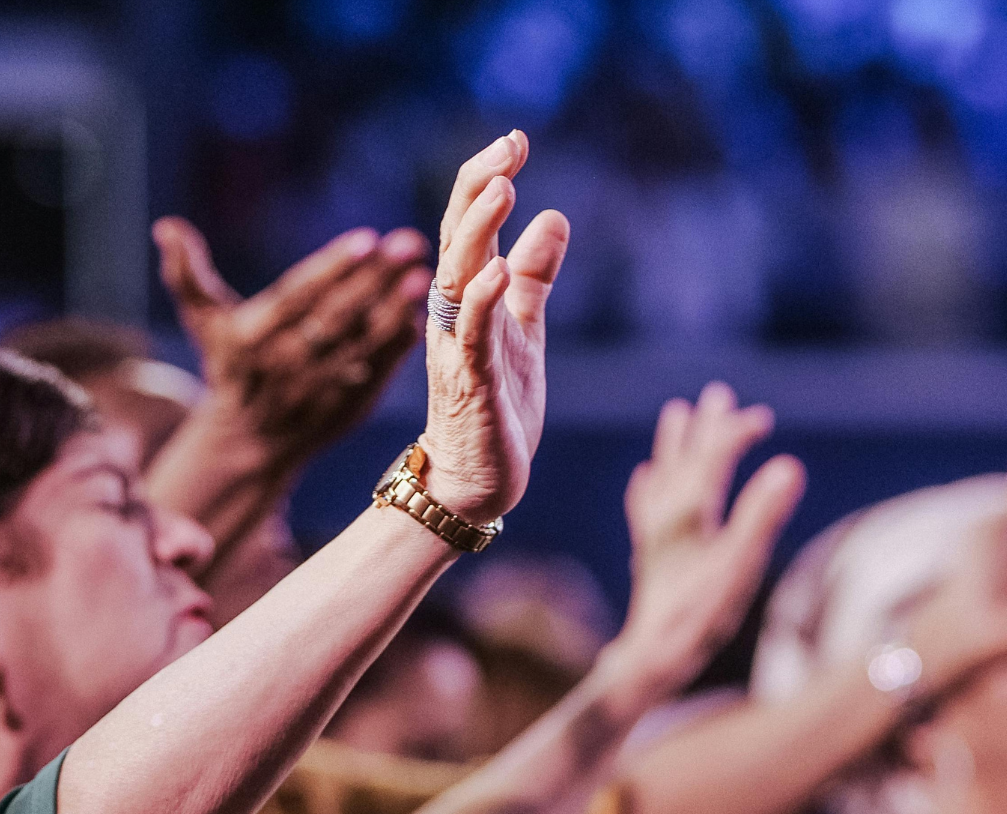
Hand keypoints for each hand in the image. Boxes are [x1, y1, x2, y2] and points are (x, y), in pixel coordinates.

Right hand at [154, 216, 429, 459]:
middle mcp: (286, 363)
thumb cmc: (229, 364)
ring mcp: (320, 387)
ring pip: (362, 345)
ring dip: (395, 310)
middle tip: (411, 244)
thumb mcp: (203, 322)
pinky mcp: (348, 406)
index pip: (296, 296)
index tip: (366, 239)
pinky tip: (420, 317)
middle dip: (375, 279)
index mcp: (252, 336)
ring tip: (424, 278)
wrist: (248, 440)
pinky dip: (398, 347)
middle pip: (336, 316)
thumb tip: (166, 227)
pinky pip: (377, 372)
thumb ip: (187, 274)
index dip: (331, 268)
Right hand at [419, 130, 569, 523]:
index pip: (469, 224)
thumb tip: (554, 217)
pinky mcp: (472, 385)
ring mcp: (459, 348)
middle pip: (457, 236)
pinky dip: (481, 301)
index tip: (516, 141)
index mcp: (466, 297)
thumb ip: (535, 275)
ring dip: (479, 231)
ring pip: (457, 278)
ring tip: (503, 188)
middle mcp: (452, 315)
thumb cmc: (498, 403)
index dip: (488, 179)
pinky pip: (472, 337)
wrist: (477, 479)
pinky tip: (497, 272)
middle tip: (508, 148)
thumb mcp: (524, 328)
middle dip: (479, 188)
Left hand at [617, 382, 805, 692]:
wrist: (651, 658)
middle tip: (718, 394)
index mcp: (689, 512)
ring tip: (675, 415)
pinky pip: (646, 508)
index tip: (762, 419)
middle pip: (686, 459)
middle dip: (704, 428)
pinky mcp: (650, 556)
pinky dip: (649, 486)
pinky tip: (644, 479)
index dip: (735, 433)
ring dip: (674, 445)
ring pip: (663, 476)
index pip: (713, 457)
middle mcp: (667, 516)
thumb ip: (762, 515)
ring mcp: (655, 535)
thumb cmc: (698, 615)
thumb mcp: (739, 564)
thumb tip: (789, 465)